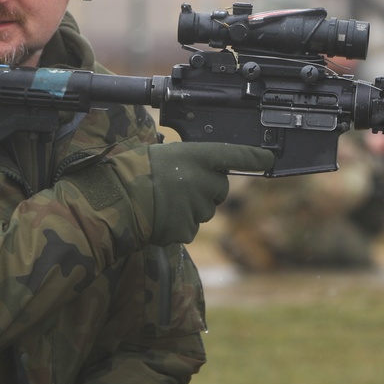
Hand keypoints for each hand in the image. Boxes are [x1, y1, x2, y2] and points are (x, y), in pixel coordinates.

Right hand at [144, 142, 273, 243]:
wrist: (114, 199)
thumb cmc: (135, 172)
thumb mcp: (165, 155)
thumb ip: (190, 163)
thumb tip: (207, 173)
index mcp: (195, 156)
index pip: (234, 154)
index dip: (254, 157)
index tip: (269, 159)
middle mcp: (202, 180)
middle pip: (221, 189)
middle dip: (207, 190)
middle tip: (179, 187)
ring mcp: (196, 206)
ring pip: (204, 210)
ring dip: (190, 208)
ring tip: (163, 202)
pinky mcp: (188, 229)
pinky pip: (191, 228)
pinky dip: (178, 225)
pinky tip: (160, 217)